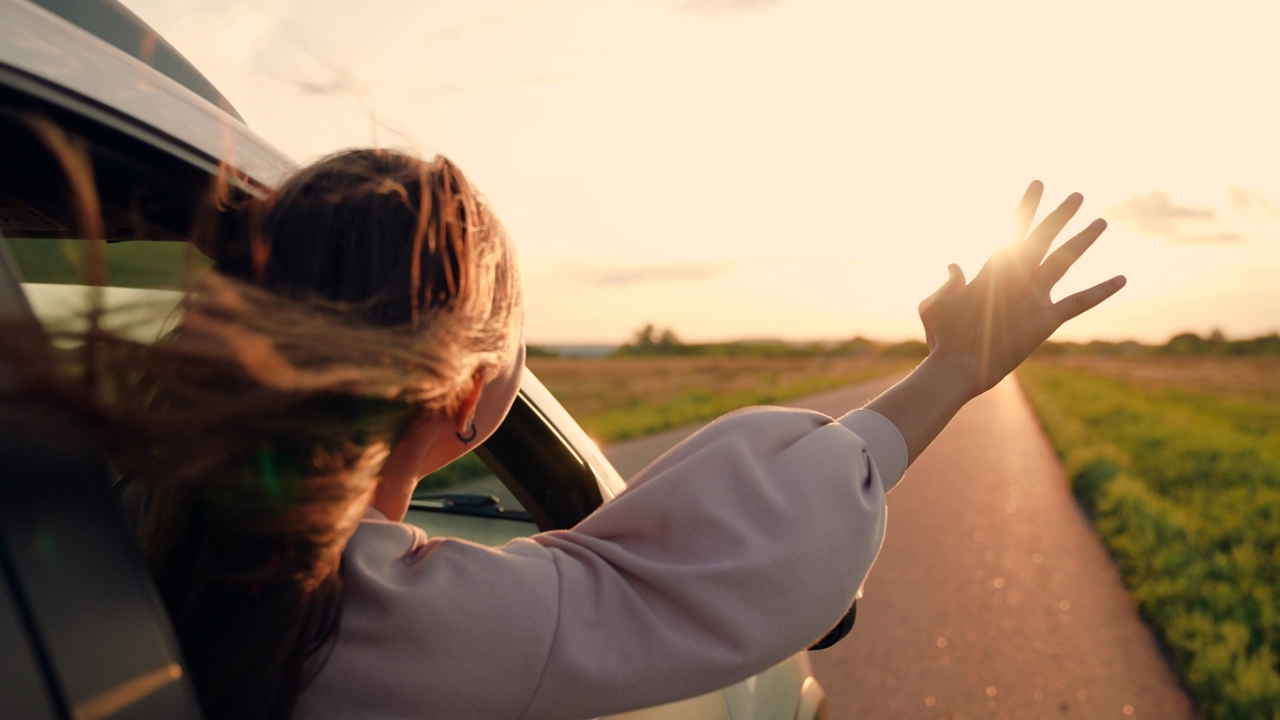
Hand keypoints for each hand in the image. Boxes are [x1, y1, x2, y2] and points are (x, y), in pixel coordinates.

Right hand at [917, 181, 1125, 396]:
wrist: (958, 366)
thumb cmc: (943, 337)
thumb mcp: (933, 304)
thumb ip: (947, 283)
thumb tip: (954, 265)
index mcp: (991, 269)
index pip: (1014, 228)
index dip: (1028, 205)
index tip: (1039, 183)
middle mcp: (1016, 276)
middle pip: (1043, 237)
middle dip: (1060, 214)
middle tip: (1077, 195)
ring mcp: (1033, 296)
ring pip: (1064, 260)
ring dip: (1083, 240)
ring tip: (1101, 223)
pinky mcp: (1046, 320)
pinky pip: (1079, 302)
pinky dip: (1101, 291)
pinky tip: (1122, 280)